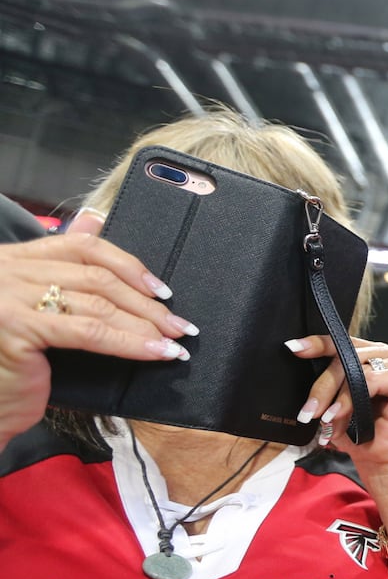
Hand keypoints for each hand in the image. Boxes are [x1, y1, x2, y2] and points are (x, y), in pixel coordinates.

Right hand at [0, 212, 193, 446]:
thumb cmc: (14, 361)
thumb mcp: (36, 305)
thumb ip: (61, 266)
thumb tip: (96, 217)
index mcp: (13, 259)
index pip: (82, 246)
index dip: (128, 265)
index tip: (161, 289)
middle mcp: (6, 270)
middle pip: (95, 276)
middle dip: (145, 302)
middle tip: (179, 324)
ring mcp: (8, 297)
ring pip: (97, 304)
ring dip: (144, 324)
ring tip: (173, 341)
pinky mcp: (18, 328)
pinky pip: (90, 332)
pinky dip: (130, 342)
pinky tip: (156, 352)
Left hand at [286, 336, 387, 475]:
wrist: (385, 460)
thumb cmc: (364, 432)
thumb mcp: (339, 399)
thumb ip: (331, 377)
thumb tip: (301, 357)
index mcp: (379, 353)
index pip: (346, 342)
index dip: (319, 344)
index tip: (295, 348)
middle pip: (349, 357)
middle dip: (324, 386)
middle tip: (307, 410)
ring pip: (358, 370)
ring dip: (337, 397)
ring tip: (324, 419)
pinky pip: (373, 380)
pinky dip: (352, 398)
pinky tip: (339, 413)